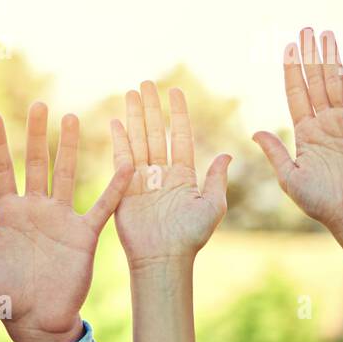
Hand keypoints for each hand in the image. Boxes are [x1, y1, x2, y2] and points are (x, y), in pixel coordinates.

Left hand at [0, 103, 132, 341]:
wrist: (35, 321)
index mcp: (7, 214)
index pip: (1, 170)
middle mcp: (34, 210)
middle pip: (35, 163)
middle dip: (35, 134)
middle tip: (38, 104)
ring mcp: (60, 219)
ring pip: (65, 174)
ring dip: (68, 147)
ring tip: (70, 117)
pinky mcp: (83, 234)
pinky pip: (102, 205)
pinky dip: (114, 186)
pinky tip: (126, 163)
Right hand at [111, 83, 230, 268]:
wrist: (164, 258)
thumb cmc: (190, 237)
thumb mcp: (212, 206)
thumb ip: (215, 178)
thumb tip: (226, 156)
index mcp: (182, 175)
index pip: (178, 136)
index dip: (176, 114)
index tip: (174, 91)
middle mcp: (160, 174)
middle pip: (154, 132)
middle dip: (151, 108)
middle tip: (146, 83)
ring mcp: (141, 180)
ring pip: (138, 140)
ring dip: (134, 117)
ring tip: (131, 93)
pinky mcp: (124, 188)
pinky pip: (121, 160)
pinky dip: (119, 141)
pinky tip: (116, 122)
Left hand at [253, 28, 342, 233]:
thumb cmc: (318, 201)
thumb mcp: (289, 176)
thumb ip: (275, 152)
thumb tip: (255, 131)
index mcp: (305, 132)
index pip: (297, 94)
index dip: (292, 71)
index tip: (287, 48)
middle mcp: (325, 123)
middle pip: (317, 82)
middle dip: (312, 57)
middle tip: (308, 30)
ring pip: (337, 85)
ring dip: (331, 60)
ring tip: (326, 36)